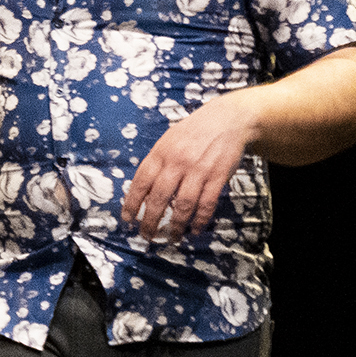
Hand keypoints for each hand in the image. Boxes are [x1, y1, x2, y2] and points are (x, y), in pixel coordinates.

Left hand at [121, 90, 253, 237]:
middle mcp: (177, 163)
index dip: (132, 204)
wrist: (227, 119)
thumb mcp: (167, 141)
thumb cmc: (192, 133)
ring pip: (183, 205)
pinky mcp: (218, 176)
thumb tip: (142, 192)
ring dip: (177, 225)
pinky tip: (195, 229)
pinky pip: (207, 203)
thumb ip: (156, 164)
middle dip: (151, 221)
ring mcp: (198, 170)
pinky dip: (200, 219)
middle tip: (147, 235)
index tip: (127, 219)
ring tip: (173, 237)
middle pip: (159, 198)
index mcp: (160, 154)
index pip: (140, 183)